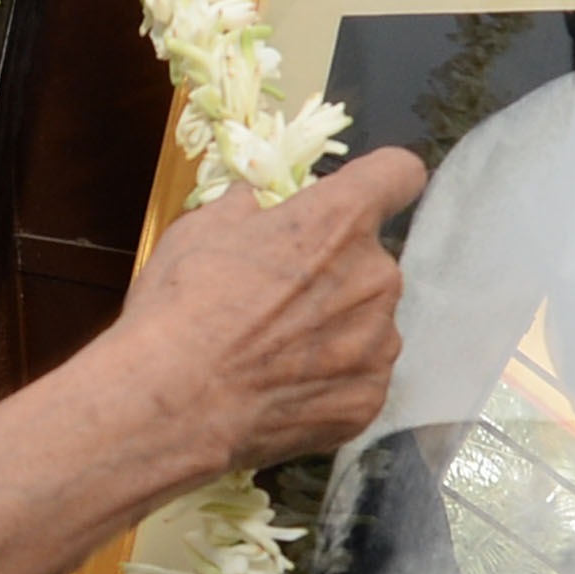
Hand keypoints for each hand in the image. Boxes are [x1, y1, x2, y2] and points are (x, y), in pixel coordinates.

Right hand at [110, 148, 425, 473]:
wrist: (175, 399)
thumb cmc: (184, 306)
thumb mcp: (202, 229)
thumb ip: (247, 209)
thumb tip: (254, 205)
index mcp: (341, 219)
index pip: (399, 174)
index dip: (381, 182)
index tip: (363, 197)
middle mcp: (377, 276)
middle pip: (371, 261)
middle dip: (334, 273)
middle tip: (278, 299)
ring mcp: (379, 343)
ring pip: (368, 322)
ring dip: (335, 330)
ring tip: (275, 352)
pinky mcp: (370, 397)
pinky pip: (358, 377)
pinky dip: (329, 381)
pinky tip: (283, 387)